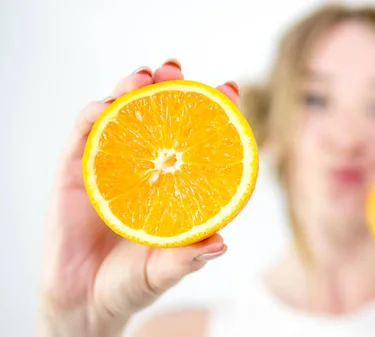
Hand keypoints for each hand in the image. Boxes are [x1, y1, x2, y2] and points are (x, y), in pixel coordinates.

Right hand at [38, 59, 240, 336]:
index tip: (229, 88)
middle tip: (176, 69)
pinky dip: (93, 115)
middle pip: (160, 115)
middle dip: (169, 85)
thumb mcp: (164, 271)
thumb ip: (188, 258)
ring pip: (121, 115)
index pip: (198, 138)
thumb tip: (221, 244)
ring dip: (131, 89)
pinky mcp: (75, 172)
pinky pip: (83, 135)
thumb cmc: (132, 282)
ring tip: (144, 77)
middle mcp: (146, 167)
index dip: (215, 110)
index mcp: (175, 182)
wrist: (85, 301)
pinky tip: (106, 106)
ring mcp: (110, 165)